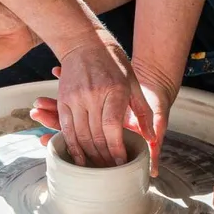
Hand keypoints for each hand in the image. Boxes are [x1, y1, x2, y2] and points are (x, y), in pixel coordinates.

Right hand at [32, 65, 178, 174]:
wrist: (84, 42)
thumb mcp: (133, 82)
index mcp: (114, 91)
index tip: (120, 163)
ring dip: (88, 155)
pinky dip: (71, 145)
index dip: (115, 149)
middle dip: (103, 157)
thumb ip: (142, 110)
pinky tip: (78, 157)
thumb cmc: (113, 62)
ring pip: (80, 135)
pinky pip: (66, 128)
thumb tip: (150, 137)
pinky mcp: (63, 99)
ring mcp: (76, 98)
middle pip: (96, 135)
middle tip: (109, 171)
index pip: (112, 128)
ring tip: (97, 167)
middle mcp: (93, 95)